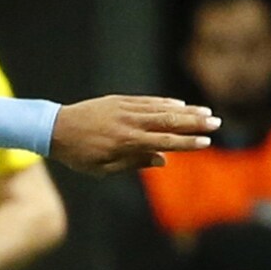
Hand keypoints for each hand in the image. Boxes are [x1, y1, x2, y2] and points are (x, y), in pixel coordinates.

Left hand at [49, 96, 218, 174]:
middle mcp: (130, 123)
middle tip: (217, 123)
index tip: (206, 143)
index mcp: (127, 142)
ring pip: (161, 109)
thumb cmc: (78, 155)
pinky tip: (179, 104)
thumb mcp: (103, 168)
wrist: (54, 128)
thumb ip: (134, 163)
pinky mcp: (119, 101)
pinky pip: (147, 101)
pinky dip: (164, 103)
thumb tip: (163, 161)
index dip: (187, 142)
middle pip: (169, 122)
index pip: (165, 142)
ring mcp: (125, 109)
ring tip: (206, 112)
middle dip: (195, 123)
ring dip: (186, 111)